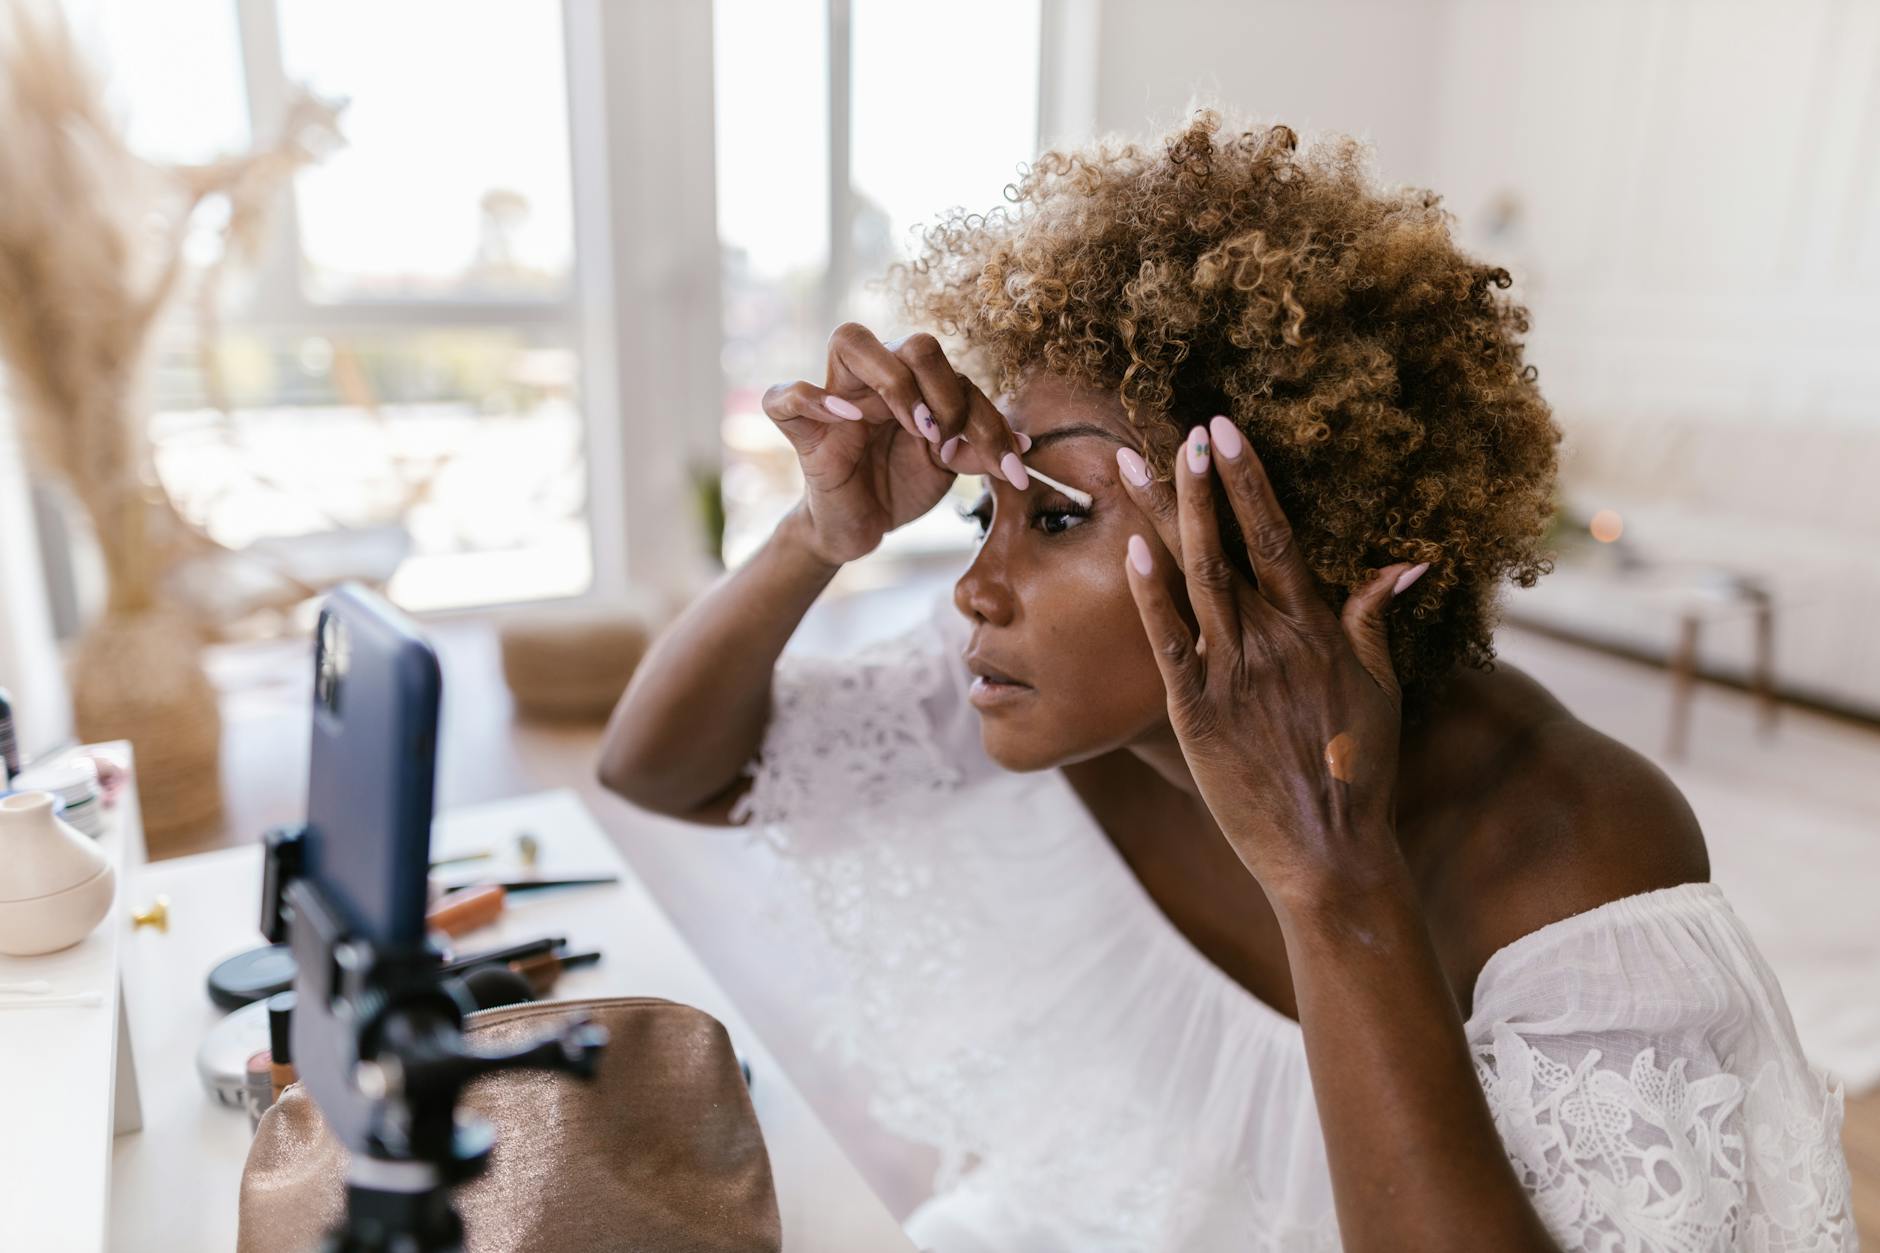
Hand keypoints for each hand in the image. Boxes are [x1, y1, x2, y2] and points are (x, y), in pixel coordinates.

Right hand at [762, 323, 1027, 565]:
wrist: (861, 528)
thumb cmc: (902, 485)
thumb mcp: (948, 469)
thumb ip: (979, 450)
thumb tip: (1024, 446)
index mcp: (916, 381)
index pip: (959, 374)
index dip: (989, 419)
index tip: (1008, 465)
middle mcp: (877, 377)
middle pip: (915, 343)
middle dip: (946, 394)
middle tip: (948, 441)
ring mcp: (836, 396)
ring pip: (850, 340)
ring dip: (894, 383)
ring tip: (915, 429)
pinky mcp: (800, 428)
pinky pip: (786, 395)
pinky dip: (813, 399)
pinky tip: (848, 420)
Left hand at [1115, 415, 1431, 909]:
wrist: (1328, 852)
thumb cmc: (1358, 771)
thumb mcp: (1381, 689)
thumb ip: (1376, 618)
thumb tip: (1409, 557)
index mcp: (1317, 630)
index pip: (1280, 536)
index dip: (1249, 479)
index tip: (1224, 429)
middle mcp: (1272, 642)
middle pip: (1228, 546)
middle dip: (1200, 482)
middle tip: (1177, 426)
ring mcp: (1230, 675)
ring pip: (1192, 580)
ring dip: (1162, 518)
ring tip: (1129, 463)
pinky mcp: (1195, 713)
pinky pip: (1167, 644)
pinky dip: (1149, 596)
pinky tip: (1129, 550)